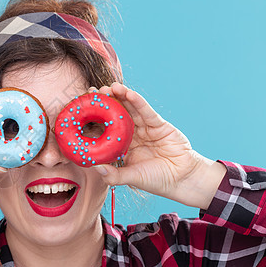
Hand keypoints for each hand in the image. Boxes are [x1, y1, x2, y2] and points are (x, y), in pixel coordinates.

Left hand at [92, 83, 225, 208]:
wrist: (183, 179)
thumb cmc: (157, 180)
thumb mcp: (132, 178)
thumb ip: (114, 175)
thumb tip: (95, 168)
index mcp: (121, 146)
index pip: (104, 129)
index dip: (94, 119)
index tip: (82, 109)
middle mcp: (131, 134)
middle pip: (116, 115)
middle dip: (105, 103)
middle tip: (94, 92)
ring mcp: (144, 127)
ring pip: (130, 109)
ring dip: (121, 96)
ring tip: (110, 87)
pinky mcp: (158, 124)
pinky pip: (146, 111)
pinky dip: (138, 102)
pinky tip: (129, 93)